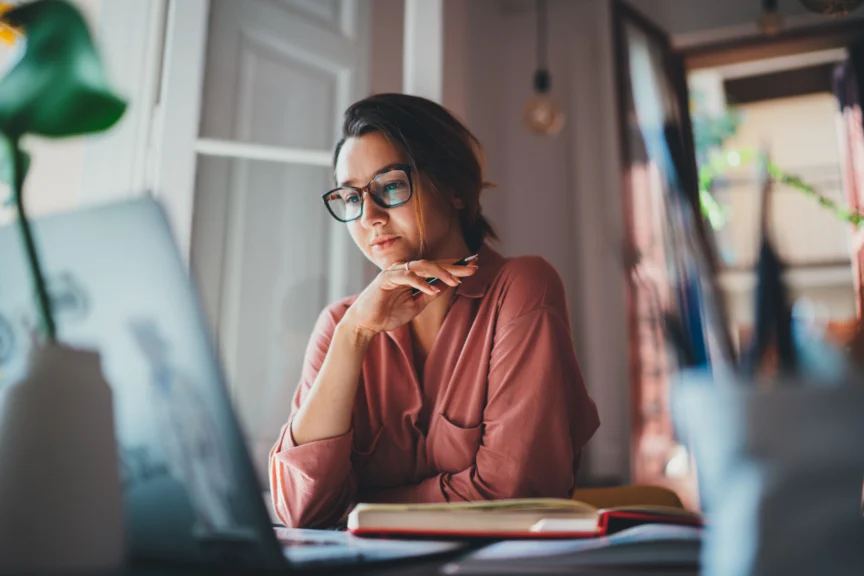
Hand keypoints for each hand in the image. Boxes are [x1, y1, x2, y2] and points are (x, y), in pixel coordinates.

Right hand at [341, 258, 478, 337]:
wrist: (366, 324)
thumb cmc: (388, 314)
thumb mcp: (416, 305)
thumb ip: (430, 294)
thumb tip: (448, 285)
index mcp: (412, 274)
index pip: (436, 267)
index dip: (455, 267)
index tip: (473, 266)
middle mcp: (404, 269)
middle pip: (433, 264)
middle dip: (454, 267)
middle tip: (473, 268)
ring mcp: (395, 272)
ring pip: (422, 266)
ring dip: (441, 273)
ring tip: (456, 281)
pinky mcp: (386, 279)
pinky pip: (407, 277)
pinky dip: (421, 283)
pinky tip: (433, 290)